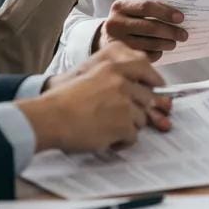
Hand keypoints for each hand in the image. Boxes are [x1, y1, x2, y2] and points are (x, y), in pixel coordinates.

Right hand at [20, 42, 171, 152]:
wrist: (51, 117)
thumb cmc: (65, 100)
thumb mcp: (91, 75)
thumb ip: (115, 77)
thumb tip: (138, 89)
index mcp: (113, 67)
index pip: (146, 68)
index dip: (154, 80)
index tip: (157, 87)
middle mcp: (122, 82)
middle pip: (147, 98)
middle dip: (139, 109)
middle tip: (123, 117)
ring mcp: (125, 103)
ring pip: (142, 119)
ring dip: (129, 126)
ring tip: (108, 128)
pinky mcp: (123, 124)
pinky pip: (133, 136)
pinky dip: (122, 141)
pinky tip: (108, 139)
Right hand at [95, 0, 187, 61]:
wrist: (105, 37)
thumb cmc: (127, 21)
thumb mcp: (133, 10)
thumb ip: (152, 10)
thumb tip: (178, 17)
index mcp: (120, 6)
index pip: (147, 7)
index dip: (166, 12)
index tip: (180, 18)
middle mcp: (115, 23)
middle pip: (150, 27)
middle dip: (170, 31)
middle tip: (183, 35)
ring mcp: (116, 41)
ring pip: (148, 43)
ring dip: (165, 44)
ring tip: (174, 43)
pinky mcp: (120, 57)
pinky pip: (144, 56)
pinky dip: (156, 54)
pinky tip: (161, 51)